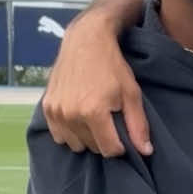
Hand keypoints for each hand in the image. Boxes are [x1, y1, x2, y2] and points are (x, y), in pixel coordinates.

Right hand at [43, 13, 150, 156]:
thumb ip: (138, 125)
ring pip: (76, 145)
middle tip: (109, 120)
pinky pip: (60, 136)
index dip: (121, 146)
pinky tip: (79, 117)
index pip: (110, 150)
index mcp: (93, 112)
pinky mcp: (47, 108)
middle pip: (93, 148)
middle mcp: (71, 114)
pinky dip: (70, 132)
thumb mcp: (131, 93)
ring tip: (94, 118)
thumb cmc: (112, 66)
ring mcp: (56, 112)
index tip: (123, 134)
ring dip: (87, 138)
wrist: (85, 41)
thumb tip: (145, 152)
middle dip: (104, 140)